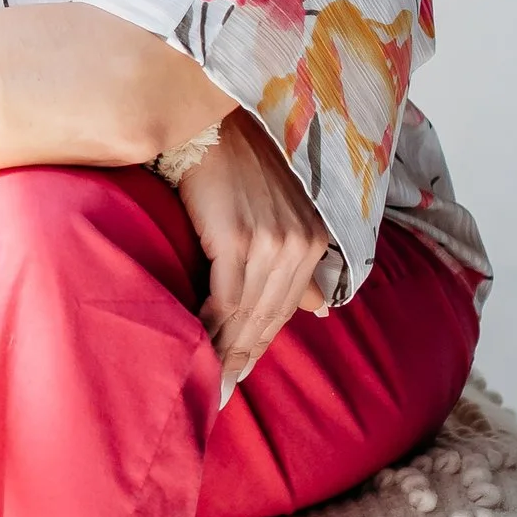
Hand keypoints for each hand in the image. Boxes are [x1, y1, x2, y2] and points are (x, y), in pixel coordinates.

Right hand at [174, 110, 334, 398]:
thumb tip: (321, 309)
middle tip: (221, 390)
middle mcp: (299, 244)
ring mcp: (271, 244)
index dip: (262, 341)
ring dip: (225, 349)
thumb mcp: (282, 212)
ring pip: (247, 313)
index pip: (287, 306)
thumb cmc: (238, 165)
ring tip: (207, 377)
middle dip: (244, 355)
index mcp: (314, 239)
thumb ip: (301, 263)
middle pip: (269, 316)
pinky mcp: (238, 241)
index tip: (240, 370)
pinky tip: (196, 344)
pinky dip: (210, 327)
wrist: (207, 126)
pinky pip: (224, 300)